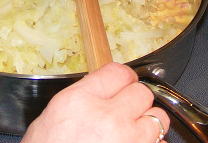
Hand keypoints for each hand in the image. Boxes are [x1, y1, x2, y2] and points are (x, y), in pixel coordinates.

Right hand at [21, 62, 169, 142]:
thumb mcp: (49, 118)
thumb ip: (79, 99)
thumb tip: (97, 91)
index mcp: (80, 101)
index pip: (117, 72)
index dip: (122, 77)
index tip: (123, 83)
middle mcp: (107, 118)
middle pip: (141, 92)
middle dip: (136, 99)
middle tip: (126, 108)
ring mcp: (128, 140)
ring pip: (157, 117)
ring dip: (148, 122)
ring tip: (133, 129)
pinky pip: (158, 142)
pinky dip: (150, 142)